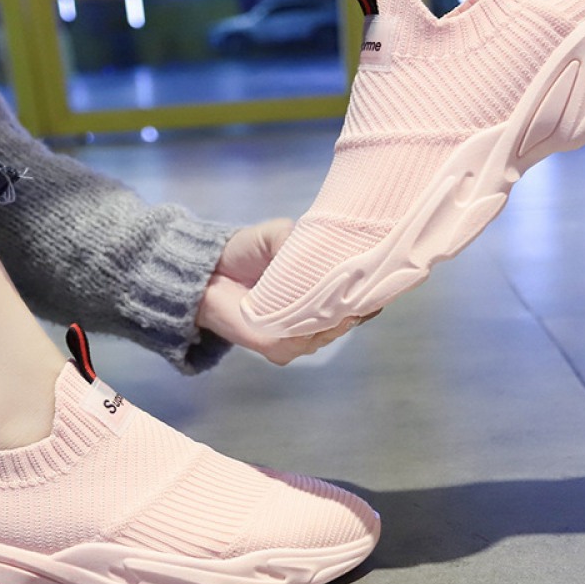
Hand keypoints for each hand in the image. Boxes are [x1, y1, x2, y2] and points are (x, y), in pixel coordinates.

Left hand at [195, 218, 375, 364]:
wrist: (205, 272)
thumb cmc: (245, 252)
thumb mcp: (279, 235)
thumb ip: (299, 241)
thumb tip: (319, 253)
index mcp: (323, 295)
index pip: (359, 300)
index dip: (371, 289)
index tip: (379, 272)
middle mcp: (315, 320)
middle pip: (349, 319)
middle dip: (356, 301)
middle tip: (358, 280)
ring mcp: (297, 337)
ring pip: (329, 332)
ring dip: (334, 314)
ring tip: (335, 291)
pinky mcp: (276, 347)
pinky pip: (301, 343)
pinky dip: (308, 328)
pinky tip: (311, 310)